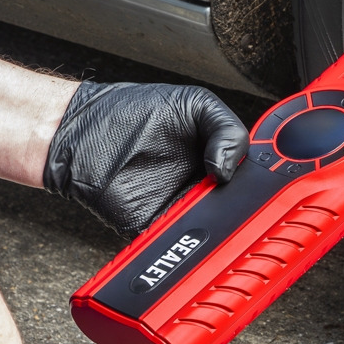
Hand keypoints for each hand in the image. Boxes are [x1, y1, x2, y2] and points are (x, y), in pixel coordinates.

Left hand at [43, 82, 248, 237]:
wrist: (82, 130)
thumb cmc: (133, 111)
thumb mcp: (196, 103)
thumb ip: (227, 129)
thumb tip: (229, 168)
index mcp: (219, 160)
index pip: (250, 180)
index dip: (261, 185)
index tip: (261, 181)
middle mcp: (201, 187)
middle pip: (233, 209)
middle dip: (239, 208)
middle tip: (230, 190)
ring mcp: (178, 208)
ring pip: (207, 229)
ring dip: (212, 223)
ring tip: (204, 198)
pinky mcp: (152, 226)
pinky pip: (174, 240)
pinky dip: (181, 239)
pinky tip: (184, 219)